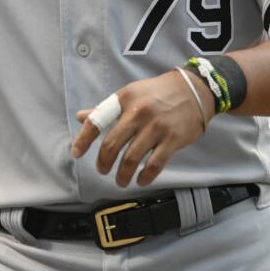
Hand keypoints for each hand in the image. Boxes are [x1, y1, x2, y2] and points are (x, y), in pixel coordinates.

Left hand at [70, 70, 211, 186]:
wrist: (193, 89)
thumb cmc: (157, 93)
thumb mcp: (130, 94)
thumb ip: (106, 108)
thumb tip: (80, 117)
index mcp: (124, 99)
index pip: (97, 120)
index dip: (84, 139)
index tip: (76, 153)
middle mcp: (138, 112)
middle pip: (112, 144)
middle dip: (103, 162)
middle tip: (102, 170)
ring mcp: (156, 126)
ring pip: (131, 158)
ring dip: (122, 174)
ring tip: (120, 181)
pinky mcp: (173, 139)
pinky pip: (154, 164)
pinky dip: (145, 177)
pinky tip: (140, 180)